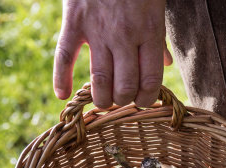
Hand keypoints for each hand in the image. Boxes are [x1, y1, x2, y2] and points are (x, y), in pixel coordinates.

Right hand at [53, 0, 172, 108]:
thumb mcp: (156, 9)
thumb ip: (157, 40)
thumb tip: (165, 64)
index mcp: (149, 32)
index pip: (150, 81)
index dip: (147, 99)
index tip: (142, 101)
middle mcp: (124, 36)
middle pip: (125, 86)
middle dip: (124, 101)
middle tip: (121, 100)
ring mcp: (98, 30)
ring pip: (99, 79)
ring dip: (102, 98)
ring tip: (103, 101)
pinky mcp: (74, 21)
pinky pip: (65, 55)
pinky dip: (61, 78)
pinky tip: (62, 95)